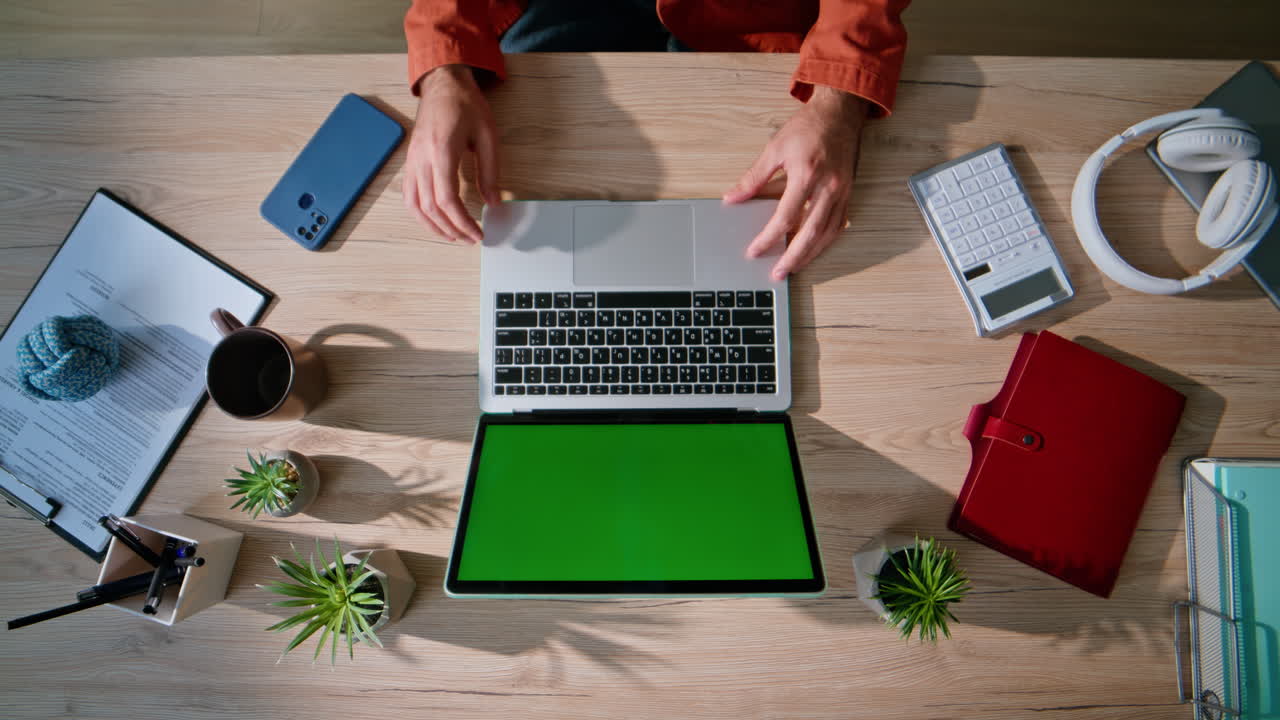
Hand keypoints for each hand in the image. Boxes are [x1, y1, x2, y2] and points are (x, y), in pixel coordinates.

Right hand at [403, 64, 501, 243]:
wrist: (443, 84)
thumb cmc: (466, 105)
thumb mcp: (488, 136)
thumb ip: (490, 171)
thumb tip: (493, 202)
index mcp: (442, 151)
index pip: (448, 200)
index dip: (463, 222)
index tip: (478, 232)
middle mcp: (422, 159)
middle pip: (431, 208)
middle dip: (451, 229)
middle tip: (470, 238)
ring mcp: (412, 161)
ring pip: (414, 205)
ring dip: (433, 226)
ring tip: (452, 235)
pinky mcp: (410, 161)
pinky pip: (408, 195)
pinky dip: (419, 213)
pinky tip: (434, 220)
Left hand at [724, 87, 867, 279]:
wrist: (840, 112)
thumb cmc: (809, 127)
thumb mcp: (775, 148)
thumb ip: (753, 177)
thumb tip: (732, 198)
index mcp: (807, 174)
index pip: (785, 217)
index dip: (768, 238)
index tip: (755, 250)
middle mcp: (828, 187)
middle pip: (810, 233)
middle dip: (793, 258)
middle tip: (778, 273)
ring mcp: (841, 192)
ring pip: (827, 234)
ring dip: (810, 255)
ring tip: (793, 268)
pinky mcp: (848, 194)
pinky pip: (838, 225)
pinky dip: (825, 241)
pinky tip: (813, 249)